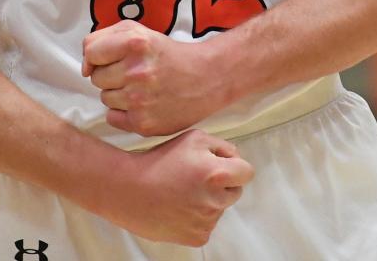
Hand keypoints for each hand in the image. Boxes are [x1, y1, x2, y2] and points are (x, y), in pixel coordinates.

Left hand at [82, 19, 224, 135]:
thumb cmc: (166, 53)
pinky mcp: (144, 124)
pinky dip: (122, 112)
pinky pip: (112, 117)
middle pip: (96, 77)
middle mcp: (136, 71)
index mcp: (135, 43)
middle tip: (132, 72)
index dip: (97, 55)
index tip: (109, 58)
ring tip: (140, 87)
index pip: (91, 51)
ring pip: (104, 97)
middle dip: (110, 74)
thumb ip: (102, 39)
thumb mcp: (137, 31)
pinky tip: (142, 103)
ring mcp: (140, 100)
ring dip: (117, 93)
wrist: (206, 78)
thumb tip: (85, 67)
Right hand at [109, 129, 252, 245]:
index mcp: (217, 173)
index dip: (235, 166)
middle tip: (196, 176)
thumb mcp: (191, 139)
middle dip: (222, 183)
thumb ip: (219, 146)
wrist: (130, 190)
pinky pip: (206, 224)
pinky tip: (179, 206)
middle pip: (235, 191)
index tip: (222, 165)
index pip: (247, 172)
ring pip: (219, 208)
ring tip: (182, 190)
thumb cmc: (158, 160)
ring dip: (208, 200)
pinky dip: (197, 216)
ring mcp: (207, 221)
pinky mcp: (197, 237)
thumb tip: (234, 157)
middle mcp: (216, 200)